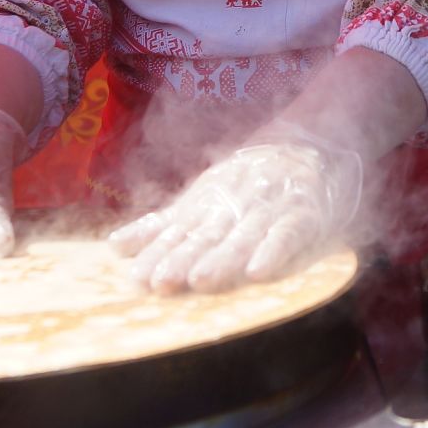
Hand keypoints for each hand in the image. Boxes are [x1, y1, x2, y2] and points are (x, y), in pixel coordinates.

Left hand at [109, 133, 361, 294]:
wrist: (312, 145)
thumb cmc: (249, 181)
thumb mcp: (203, 197)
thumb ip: (163, 224)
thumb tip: (115, 247)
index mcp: (208, 200)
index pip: (180, 231)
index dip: (160, 253)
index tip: (139, 278)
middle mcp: (234, 203)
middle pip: (207, 235)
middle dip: (184, 258)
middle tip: (163, 282)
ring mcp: (269, 207)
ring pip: (243, 235)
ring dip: (223, 258)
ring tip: (202, 280)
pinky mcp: (302, 214)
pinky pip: (287, 233)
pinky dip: (274, 251)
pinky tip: (259, 272)